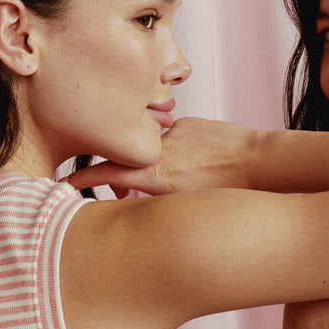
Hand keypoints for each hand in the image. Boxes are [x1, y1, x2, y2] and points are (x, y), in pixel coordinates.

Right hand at [65, 117, 258, 197]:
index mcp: (157, 176)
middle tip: (122, 194)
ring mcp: (172, 133)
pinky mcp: (187, 123)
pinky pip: (171, 137)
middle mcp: (160, 151)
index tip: (69, 181)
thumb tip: (137, 198)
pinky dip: (174, 151)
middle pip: (125, 159)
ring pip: (150, 149)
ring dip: (151, 164)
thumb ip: (158, 199)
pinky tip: (195, 162)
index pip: (109, 173)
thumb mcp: (187, 206)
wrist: (259, 163)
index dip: (85, 178)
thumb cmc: (229, 189)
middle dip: (118, 175)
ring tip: (172, 180)